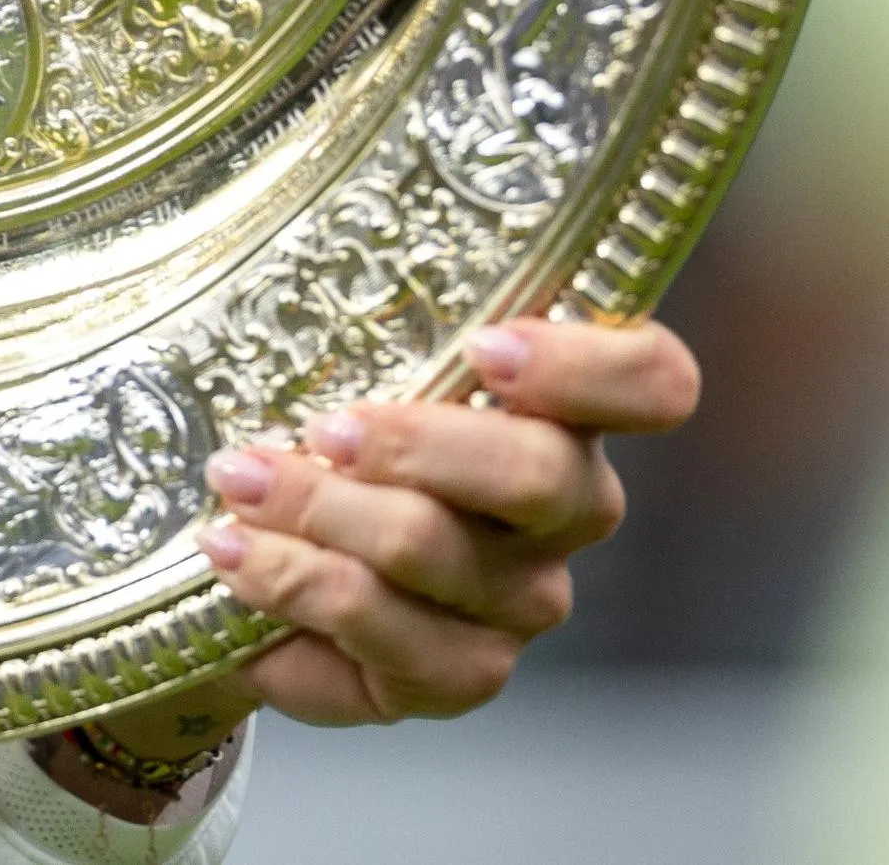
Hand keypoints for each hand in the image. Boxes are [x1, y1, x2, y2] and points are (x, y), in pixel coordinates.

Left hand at [196, 315, 699, 723]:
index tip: (486, 348)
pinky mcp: (460, 675)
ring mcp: (519, 601)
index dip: (589, 366)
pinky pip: (385, 634)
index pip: (652, 381)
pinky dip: (293, 585)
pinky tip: (236, 556)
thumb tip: (297, 213)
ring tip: (237, 481)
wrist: (251, 572)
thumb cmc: (316, 438)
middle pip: (543, 473)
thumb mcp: (342, 359)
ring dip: (317, 509)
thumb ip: (368, 313)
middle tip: (319, 427)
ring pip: (435, 549)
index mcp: (561, 409)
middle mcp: (566, 509)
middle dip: (414, 442)